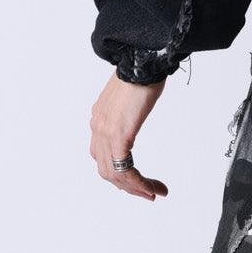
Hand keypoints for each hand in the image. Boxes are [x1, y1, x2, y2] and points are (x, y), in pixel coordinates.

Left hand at [89, 70, 169, 201]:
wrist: (142, 59)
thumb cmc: (142, 71)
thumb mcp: (130, 96)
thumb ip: (126, 110)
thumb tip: (134, 112)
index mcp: (100, 117)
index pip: (103, 155)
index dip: (120, 173)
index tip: (139, 181)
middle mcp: (98, 126)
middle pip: (105, 170)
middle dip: (128, 186)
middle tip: (148, 193)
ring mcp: (105, 131)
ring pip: (113, 175)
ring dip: (135, 188)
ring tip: (153, 193)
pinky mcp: (119, 134)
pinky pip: (124, 169)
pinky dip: (138, 183)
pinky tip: (151, 188)